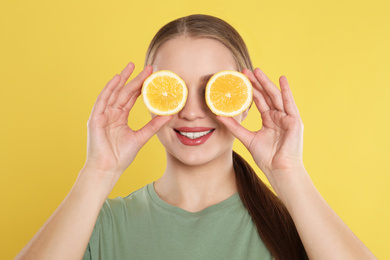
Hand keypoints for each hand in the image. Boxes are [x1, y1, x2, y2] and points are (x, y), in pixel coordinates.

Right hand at [84, 63, 171, 174]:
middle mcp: (111, 113)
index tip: (152, 76)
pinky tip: (117, 79)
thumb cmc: (121, 156)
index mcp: (120, 117)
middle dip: (135, 79)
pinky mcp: (96, 118)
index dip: (141, 86)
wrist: (108, 169)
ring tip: (132, 66)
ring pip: (114, 92)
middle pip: (125, 92)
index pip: (132, 97)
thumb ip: (154, 125)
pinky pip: (103, 100)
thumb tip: (169, 115)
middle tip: (147, 67)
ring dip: (123, 79)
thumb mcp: (141, 137)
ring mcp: (103, 114)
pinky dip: (109, 89)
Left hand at [217, 68, 303, 186]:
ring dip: (266, 83)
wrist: (279, 170)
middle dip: (256, 83)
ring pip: (275, 96)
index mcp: (269, 120)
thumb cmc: (266, 158)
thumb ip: (234, 126)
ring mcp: (287, 118)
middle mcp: (278, 117)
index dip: (250, 90)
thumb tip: (218, 116)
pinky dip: (286, 91)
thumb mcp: (247, 138)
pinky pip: (289, 103)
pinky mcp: (294, 121)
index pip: (259, 101)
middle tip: (245, 71)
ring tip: (257, 71)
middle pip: (266, 95)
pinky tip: (281, 79)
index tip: (240, 79)